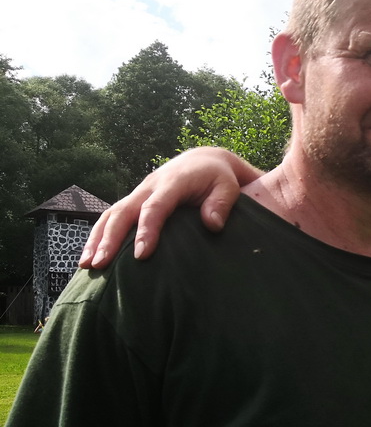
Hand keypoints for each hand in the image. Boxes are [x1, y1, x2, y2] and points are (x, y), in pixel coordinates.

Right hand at [80, 147, 253, 268]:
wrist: (204, 161)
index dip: (146, 230)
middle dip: (110, 239)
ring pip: (111, 214)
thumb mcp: (227, 187)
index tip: (140, 254)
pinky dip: (98, 235)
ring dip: (96, 239)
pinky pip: (112, 217)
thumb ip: (221, 204)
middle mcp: (150, 186)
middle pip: (124, 212)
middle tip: (100, 265)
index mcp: (173, 183)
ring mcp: (139, 193)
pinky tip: (91, 256)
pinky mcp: (134, 200)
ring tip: (86, 265)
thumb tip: (212, 224)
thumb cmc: (217, 178)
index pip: (155, 207)